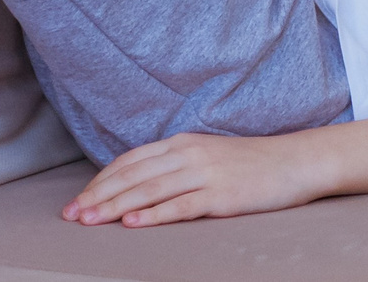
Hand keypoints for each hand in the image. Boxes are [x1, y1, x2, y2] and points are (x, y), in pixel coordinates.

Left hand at [62, 132, 326, 227]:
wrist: (294, 162)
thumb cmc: (250, 164)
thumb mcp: (206, 156)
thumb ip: (175, 165)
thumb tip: (139, 183)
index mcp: (181, 143)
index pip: (130, 161)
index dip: (100, 181)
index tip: (77, 200)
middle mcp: (188, 154)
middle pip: (133, 176)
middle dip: (98, 196)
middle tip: (72, 216)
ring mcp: (204, 173)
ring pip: (149, 190)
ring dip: (115, 206)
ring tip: (91, 221)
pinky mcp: (221, 195)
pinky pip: (180, 206)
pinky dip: (153, 215)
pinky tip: (132, 224)